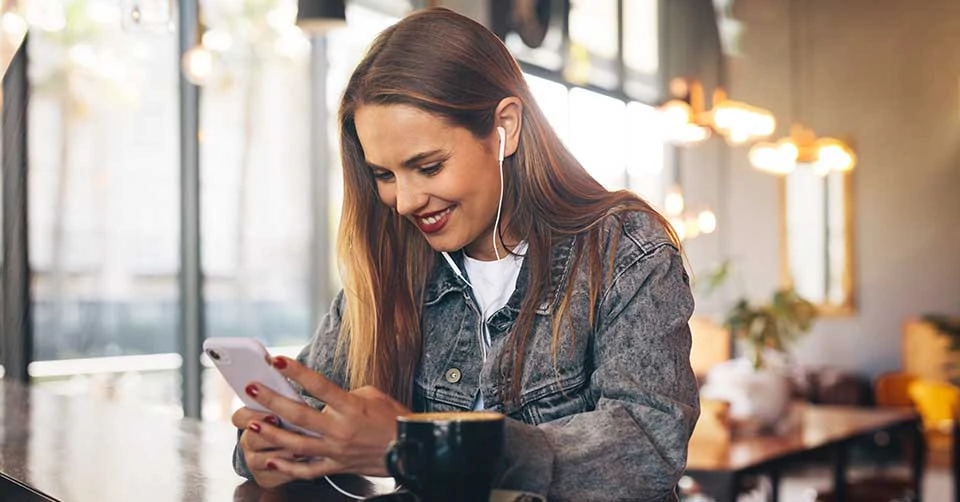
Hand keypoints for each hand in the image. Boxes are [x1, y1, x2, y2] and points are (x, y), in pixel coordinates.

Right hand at [232, 408, 300, 487]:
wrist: (292, 448)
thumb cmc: (293, 421)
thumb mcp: (287, 408)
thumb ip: (284, 400)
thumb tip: (290, 393)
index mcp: (247, 420)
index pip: (240, 417)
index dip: (255, 416)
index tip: (274, 416)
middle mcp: (247, 442)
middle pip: (250, 440)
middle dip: (271, 437)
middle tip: (291, 434)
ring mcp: (252, 461)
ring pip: (259, 460)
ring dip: (281, 455)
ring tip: (301, 450)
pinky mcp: (263, 478)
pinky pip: (271, 476)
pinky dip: (287, 471)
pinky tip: (302, 463)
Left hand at [242, 356, 410, 480]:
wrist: (411, 447)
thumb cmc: (393, 417)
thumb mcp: (372, 395)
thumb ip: (343, 394)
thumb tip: (321, 394)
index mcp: (352, 407)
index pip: (319, 385)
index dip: (296, 372)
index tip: (276, 360)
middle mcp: (341, 430)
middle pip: (300, 415)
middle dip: (272, 401)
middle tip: (252, 389)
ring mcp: (337, 451)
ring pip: (296, 444)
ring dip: (271, 434)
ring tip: (251, 425)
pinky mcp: (337, 466)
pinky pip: (307, 470)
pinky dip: (287, 468)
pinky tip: (270, 462)